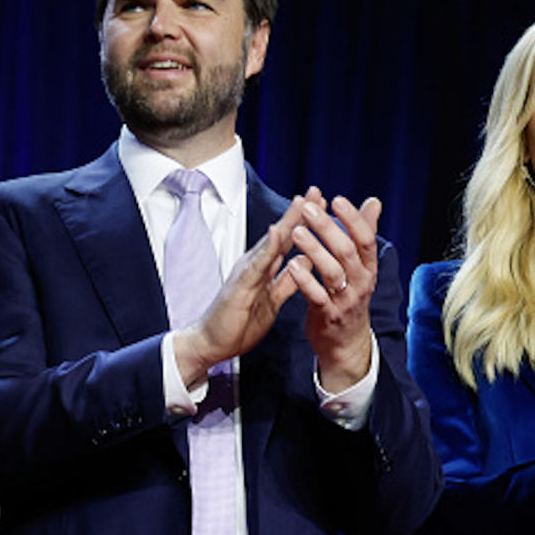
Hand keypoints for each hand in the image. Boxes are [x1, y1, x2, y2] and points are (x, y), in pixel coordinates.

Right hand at [172, 194, 308, 386]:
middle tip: (316, 190)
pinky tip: (278, 232)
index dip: (306, 224)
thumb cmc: (240, 322)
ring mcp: (247, 272)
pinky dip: (268, 247)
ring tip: (303, 201)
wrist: (211, 344)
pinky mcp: (240, 285)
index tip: (323, 205)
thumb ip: (287, 281)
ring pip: (271, 242)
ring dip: (287, 222)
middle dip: (300, 213)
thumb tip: (304, 262)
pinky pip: (257, 264)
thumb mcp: (272, 300)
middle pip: (281, 234)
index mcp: (264, 269)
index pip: (288, 241)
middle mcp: (255, 265)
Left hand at [286, 188, 382, 392]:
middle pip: (347, 252)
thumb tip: (373, 202)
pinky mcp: (327, 315)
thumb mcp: (362, 267)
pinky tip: (292, 264)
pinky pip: (316, 295)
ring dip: (314, 250)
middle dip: (328, 228)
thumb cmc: (350, 297)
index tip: (337, 200)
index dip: (353, 219)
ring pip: (332, 272)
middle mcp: (361, 283)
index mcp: (368, 268)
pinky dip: (304, 279)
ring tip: (297, 232)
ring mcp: (345, 300)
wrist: (346, 342)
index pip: (366, 239)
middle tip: (310, 210)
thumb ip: (364, 233)